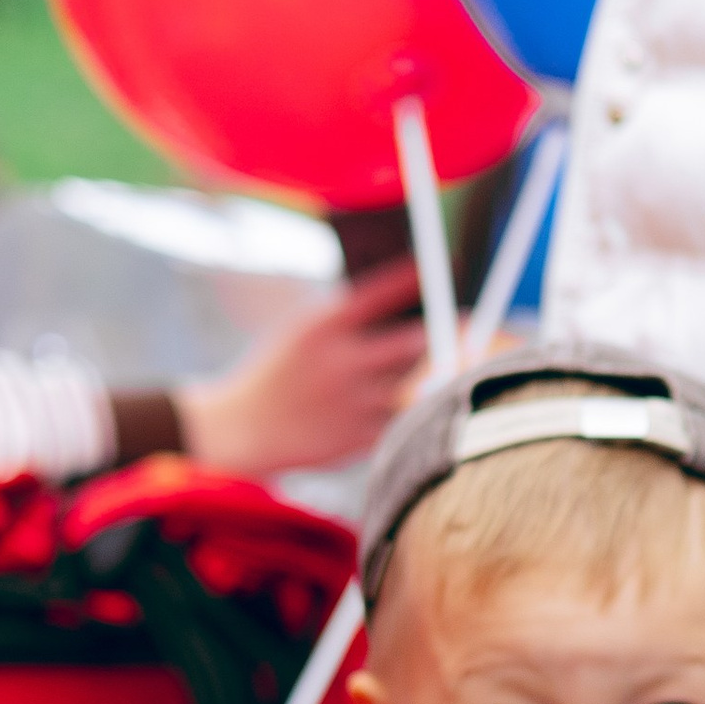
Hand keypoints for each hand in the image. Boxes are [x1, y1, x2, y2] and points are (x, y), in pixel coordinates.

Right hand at [176, 260, 426, 479]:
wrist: (243, 428)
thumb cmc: (279, 371)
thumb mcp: (302, 331)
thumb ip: (347, 317)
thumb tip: (406, 302)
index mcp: (320, 328)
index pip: (379, 293)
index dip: (415, 278)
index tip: (445, 266)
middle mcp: (338, 362)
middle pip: (410, 343)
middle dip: (440, 334)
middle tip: (460, 325)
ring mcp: (349, 403)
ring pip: (412, 384)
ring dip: (432, 373)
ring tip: (446, 363)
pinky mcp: (356, 437)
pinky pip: (403, 420)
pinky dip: (415, 408)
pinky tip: (419, 398)